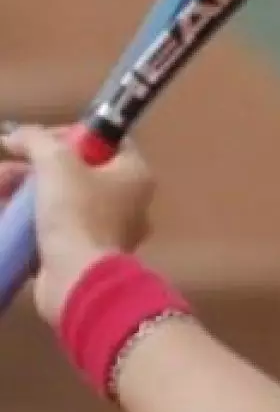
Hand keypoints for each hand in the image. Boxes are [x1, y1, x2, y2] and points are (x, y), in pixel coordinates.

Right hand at [0, 125, 154, 326]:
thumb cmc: (76, 212)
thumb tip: (17, 134)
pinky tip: (5, 211)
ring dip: (28, 189)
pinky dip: (32, 218)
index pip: (109, 141)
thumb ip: (37, 140)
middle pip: (79, 170)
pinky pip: (58, 225)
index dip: (74, 134)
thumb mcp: (55, 164)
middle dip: (37, 165)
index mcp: (135, 174)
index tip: (41, 140)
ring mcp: (109, 228)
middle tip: (7, 165)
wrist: (78, 277)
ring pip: (64, 198)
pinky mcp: (86, 251)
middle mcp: (129, 199)